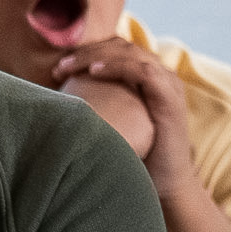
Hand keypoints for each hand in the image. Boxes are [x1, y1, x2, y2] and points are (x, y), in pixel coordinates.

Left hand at [55, 38, 195, 196]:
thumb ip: (101, 105)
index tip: (59, 68)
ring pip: (130, 53)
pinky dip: (117, 67)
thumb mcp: (117, 123)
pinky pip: (143, 71)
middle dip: (87, 52)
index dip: (87, 51)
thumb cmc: (139, 156)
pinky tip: (94, 72)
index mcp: (149, 78)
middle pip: (121, 46)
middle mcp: (161, 75)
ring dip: (96, 56)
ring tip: (69, 67)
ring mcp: (169, 85)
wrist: (167, 185)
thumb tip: (63, 96)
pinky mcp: (171, 98)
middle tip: (60, 67)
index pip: (116, 49)